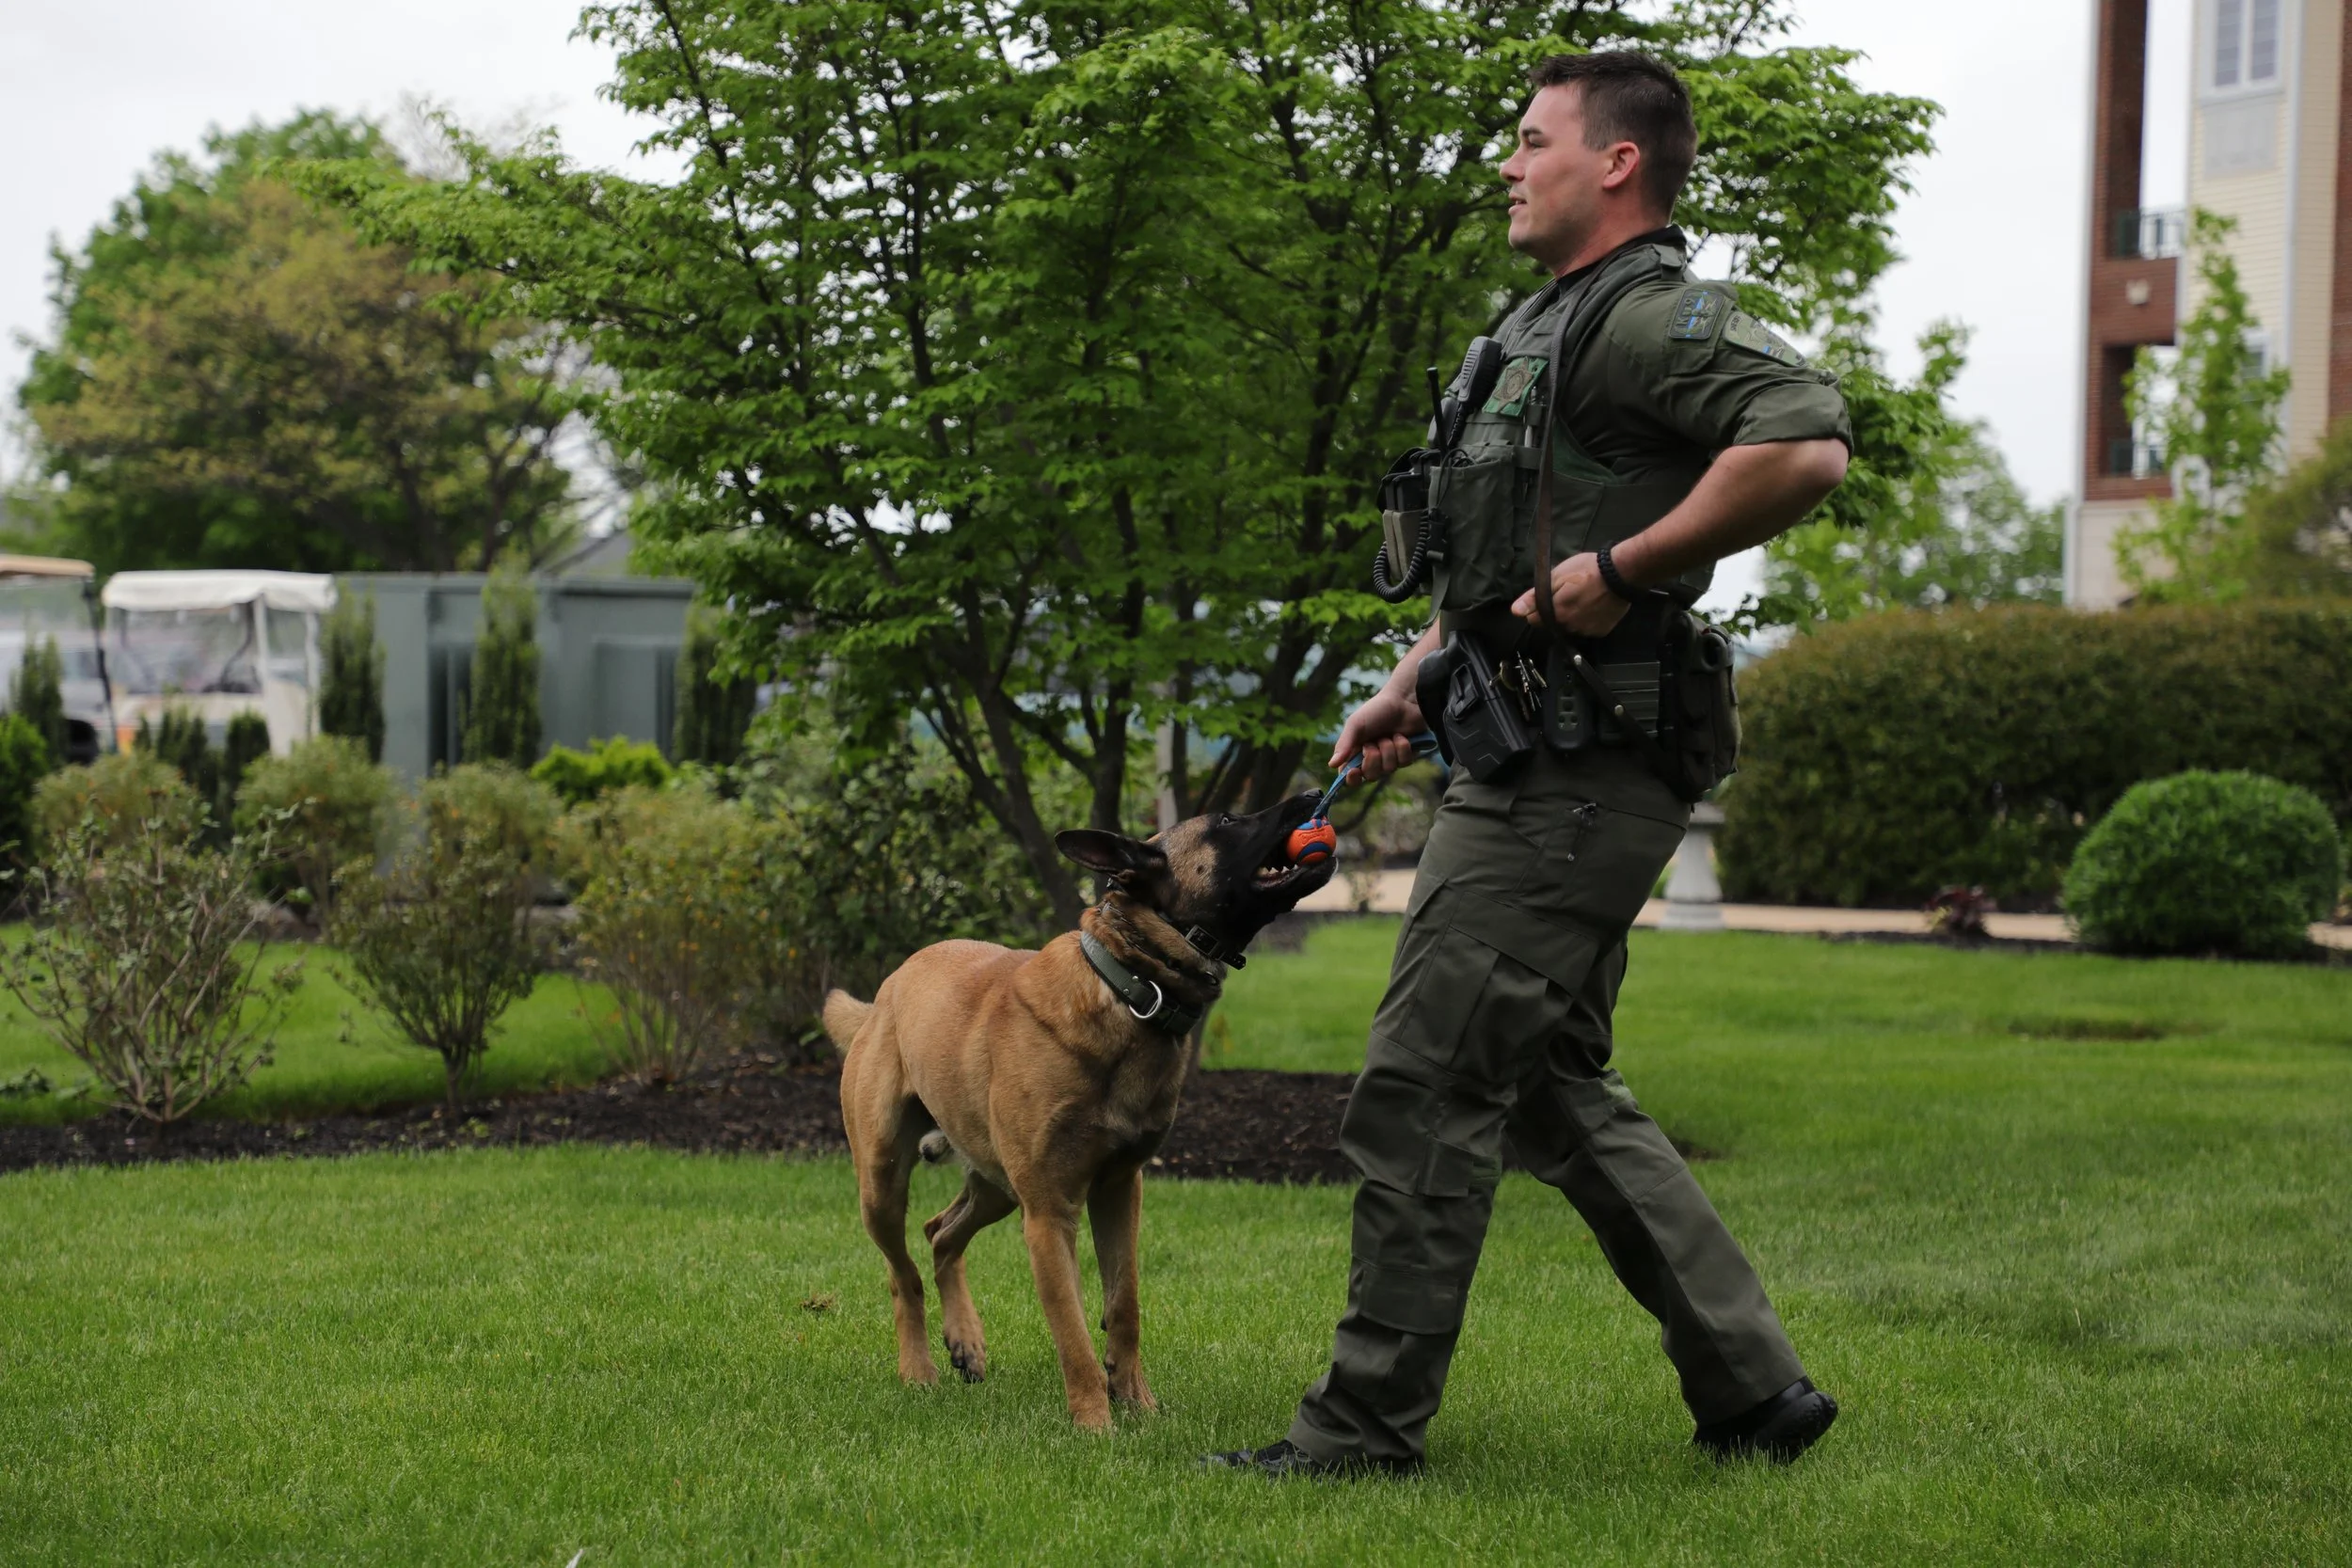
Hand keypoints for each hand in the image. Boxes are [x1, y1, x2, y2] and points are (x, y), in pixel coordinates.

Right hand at [1329, 686, 1423, 784]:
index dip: (1352, 778)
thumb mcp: (1356, 724)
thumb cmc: (1376, 710)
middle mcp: (1371, 759)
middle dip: (1373, 759)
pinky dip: (1402, 747)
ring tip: (1388, 735)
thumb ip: (1344, 744)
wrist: (1403, 701)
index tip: (1355, 771)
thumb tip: (1331, 764)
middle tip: (1374, 743)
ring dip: (1388, 750)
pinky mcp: (1405, 757)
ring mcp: (1389, 759)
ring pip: (1388, 770)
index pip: (1349, 776)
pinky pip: (1403, 763)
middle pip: (1370, 776)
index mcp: (1355, 752)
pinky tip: (1401, 736)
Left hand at [1511, 551, 1628, 636]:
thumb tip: (1515, 612)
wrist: (1622, 573)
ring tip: (1583, 598)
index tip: (1548, 595)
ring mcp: (1587, 631)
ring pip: (1570, 627)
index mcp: (1556, 614)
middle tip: (1568, 593)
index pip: (1534, 619)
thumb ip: (1534, 597)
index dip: (1537, 607)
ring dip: (1572, 617)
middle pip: (1553, 624)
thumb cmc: (1586, 570)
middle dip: (1555, 612)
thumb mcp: (1556, 577)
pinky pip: (1588, 628)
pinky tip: (1594, 605)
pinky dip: (1588, 620)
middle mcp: (1570, 628)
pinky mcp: (1601, 631)